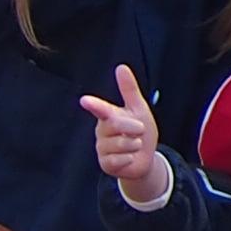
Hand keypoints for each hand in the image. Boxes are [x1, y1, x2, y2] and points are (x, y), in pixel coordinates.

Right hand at [79, 66, 170, 206]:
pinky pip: (119, 159)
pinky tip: (129, 158)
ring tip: (134, 145)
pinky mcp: (105, 163)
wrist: (145, 157)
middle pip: (117, 125)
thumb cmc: (140, 130)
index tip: (85, 100)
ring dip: (134, 145)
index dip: (94, 105)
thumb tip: (121, 67)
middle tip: (140, 130)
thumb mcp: (138, 109)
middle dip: (134, 128)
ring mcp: (102, 148)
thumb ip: (129, 89)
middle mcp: (101, 131)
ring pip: (120, 144)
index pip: (100, 109)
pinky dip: (129, 158)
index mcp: (108, 115)